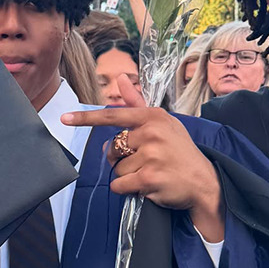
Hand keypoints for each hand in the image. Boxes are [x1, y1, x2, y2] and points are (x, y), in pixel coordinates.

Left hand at [62, 77, 223, 240]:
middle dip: (121, 158)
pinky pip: (120, 184)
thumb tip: (121, 79)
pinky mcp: (149, 178)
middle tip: (144, 161)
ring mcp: (151, 155)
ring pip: (116, 168)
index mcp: (152, 116)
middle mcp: (151, 132)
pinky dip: (126, 189)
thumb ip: (137, 104)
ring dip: (127, 175)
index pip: (113, 115)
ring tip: (150, 173)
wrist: (204, 182)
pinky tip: (145, 186)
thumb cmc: (180, 151)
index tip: (64, 118)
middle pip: (112, 148)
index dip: (86, 119)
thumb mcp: (163, 123)